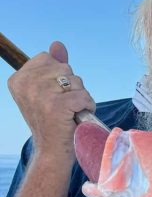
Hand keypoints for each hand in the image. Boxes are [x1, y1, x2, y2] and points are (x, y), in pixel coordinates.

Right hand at [7, 41, 95, 161]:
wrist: (52, 152)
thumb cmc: (52, 121)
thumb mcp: (48, 90)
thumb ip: (52, 66)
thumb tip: (57, 44)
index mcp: (18, 79)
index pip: (48, 59)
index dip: (58, 77)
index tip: (52, 97)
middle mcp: (25, 84)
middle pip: (64, 68)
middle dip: (72, 87)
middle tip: (63, 107)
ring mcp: (40, 95)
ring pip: (76, 81)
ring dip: (80, 97)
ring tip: (69, 113)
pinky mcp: (57, 106)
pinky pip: (84, 96)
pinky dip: (87, 106)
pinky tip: (78, 118)